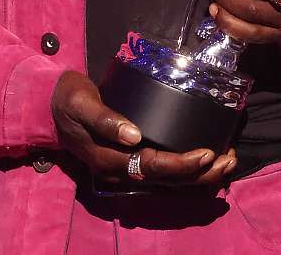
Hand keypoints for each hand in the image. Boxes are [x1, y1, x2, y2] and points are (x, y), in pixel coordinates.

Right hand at [49, 71, 235, 187]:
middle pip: (166, 180)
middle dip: (201, 173)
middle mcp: (119, 170)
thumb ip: (104, 118)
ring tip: (228, 161)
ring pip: (168, 181)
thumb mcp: (81, 103)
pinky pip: (163, 172)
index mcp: (109, 159)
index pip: (152, 167)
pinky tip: (207, 159)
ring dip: (199, 175)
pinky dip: (187, 170)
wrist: (50, 105)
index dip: (181, 164)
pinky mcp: (131, 159)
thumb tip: (133, 135)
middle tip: (229, 159)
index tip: (206, 153)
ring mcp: (125, 168)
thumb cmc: (68, 100)